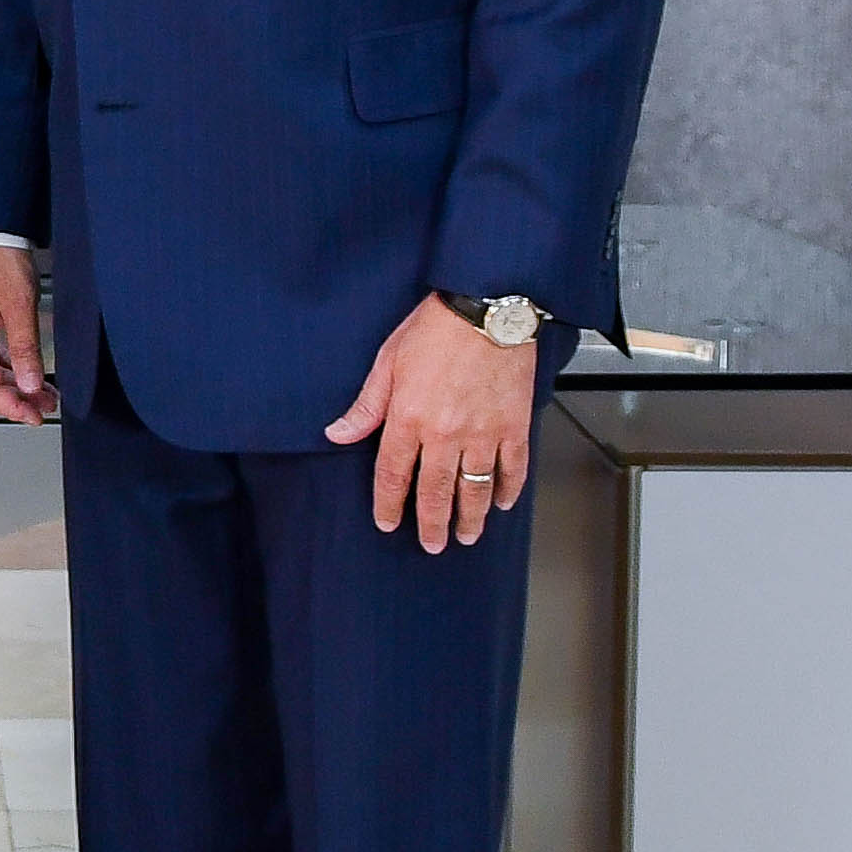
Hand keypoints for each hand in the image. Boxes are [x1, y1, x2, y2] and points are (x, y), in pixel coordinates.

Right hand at [0, 244, 53, 421]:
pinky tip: (30, 375)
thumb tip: (31, 384)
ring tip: (44, 395)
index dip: (9, 406)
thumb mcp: (20, 304)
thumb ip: (25, 348)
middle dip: (12, 402)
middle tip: (42, 410)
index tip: (33, 416)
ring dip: (13, 388)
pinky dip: (9, 371)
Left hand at [325, 295, 533, 551]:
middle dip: (432, 524)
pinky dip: (508, 489)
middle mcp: (445, 434)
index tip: (388, 523)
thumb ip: (366, 406)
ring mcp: (483, 433)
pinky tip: (503, 503)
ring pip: (475, 489)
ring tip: (466, 535)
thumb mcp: (387, 362)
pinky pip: (513, 468)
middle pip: (435, 493)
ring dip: (470, 517)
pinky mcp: (514, 426)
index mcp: (408, 419)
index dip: (389, 504)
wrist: (487, 307)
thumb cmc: (436, 327)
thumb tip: (337, 434)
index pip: (393, 475)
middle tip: (433, 544)